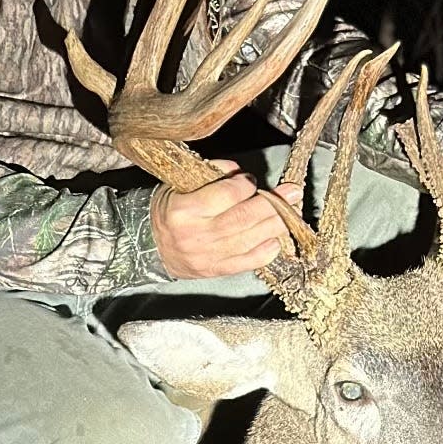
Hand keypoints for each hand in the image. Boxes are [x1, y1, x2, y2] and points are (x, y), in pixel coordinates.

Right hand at [150, 160, 301, 278]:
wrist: (149, 246)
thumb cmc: (169, 210)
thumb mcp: (179, 185)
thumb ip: (210, 175)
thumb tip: (239, 173)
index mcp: (184, 210)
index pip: (225, 195)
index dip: (244, 185)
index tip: (250, 180)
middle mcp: (197, 235)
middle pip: (244, 218)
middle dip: (273, 204)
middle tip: (293, 192)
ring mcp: (208, 256)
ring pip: (250, 239)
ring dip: (277, 224)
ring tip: (293, 212)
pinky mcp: (217, 270)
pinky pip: (248, 262)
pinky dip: (267, 250)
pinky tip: (276, 238)